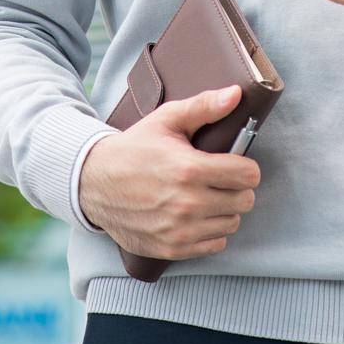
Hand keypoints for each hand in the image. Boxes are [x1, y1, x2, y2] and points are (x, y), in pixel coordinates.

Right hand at [78, 84, 260, 259]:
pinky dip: (211, 231)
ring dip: (225, 209)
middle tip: (222, 178)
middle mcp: (187, 204)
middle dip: (238, 187)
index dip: (246, 166)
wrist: (95, 183)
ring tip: (207, 195)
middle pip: (244, 201)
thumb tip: (236, 94)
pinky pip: (215, 245)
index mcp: (189, 169)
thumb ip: (205, 106)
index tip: (236, 162)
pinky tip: (197, 214)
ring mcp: (179, 230)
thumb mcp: (168, 119)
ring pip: (232, 223)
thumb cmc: (135, 147)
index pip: (247, 175)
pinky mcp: (172, 249)